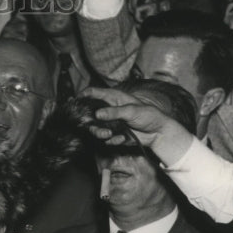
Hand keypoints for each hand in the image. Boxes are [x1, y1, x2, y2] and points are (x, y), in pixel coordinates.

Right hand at [80, 87, 194, 165]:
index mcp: (113, 98)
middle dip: (90, 122)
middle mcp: (109, 110)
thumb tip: (98, 114)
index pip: (94, 93)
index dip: (83, 95)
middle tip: (94, 127)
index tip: (75, 100)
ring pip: (96, 129)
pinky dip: (113, 140)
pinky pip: (106, 139)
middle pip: (90, 114)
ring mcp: (111, 123)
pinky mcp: (114, 134)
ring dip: (100, 133)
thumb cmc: (148, 115)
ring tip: (109, 135)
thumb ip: (114, 112)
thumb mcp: (132, 111)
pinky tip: (122, 139)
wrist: (158, 133)